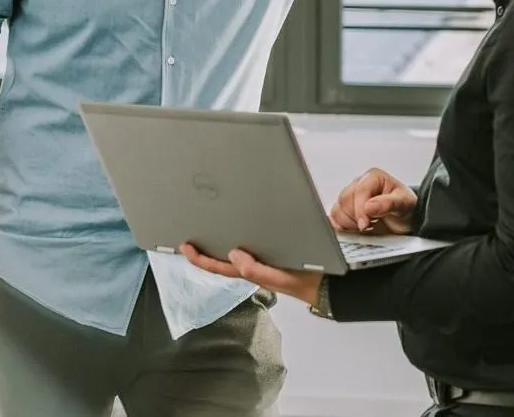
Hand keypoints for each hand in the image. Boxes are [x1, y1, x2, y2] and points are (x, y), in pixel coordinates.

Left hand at [181, 244, 323, 306]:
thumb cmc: (304, 281)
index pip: (219, 267)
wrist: (328, 284)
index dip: (200, 258)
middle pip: (223, 261)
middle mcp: (253, 267)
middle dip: (205, 250)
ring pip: (234, 254)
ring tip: (207, 231)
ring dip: (219, 245)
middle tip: (189, 236)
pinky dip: (240, 239)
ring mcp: (262, 262)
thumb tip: (232, 254)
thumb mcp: (279, 278)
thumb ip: (257, 270)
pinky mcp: (273, 255)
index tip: (185, 246)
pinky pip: (250, 247)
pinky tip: (239, 229)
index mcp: (252, 273)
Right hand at [329, 167, 416, 234]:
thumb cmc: (405, 208)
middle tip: (369, 226)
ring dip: (349, 223)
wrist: (405, 221)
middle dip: (356, 217)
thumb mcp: (404, 204)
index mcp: (373, 178)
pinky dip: (342, 227)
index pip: (359, 190)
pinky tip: (356, 230)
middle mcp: (359, 185)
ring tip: (366, 227)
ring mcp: (350, 198)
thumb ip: (388, 203)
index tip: (365, 224)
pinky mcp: (345, 211)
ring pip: (337, 210)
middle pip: (345, 200)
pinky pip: (334, 218)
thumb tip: (369, 206)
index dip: (360, 209)